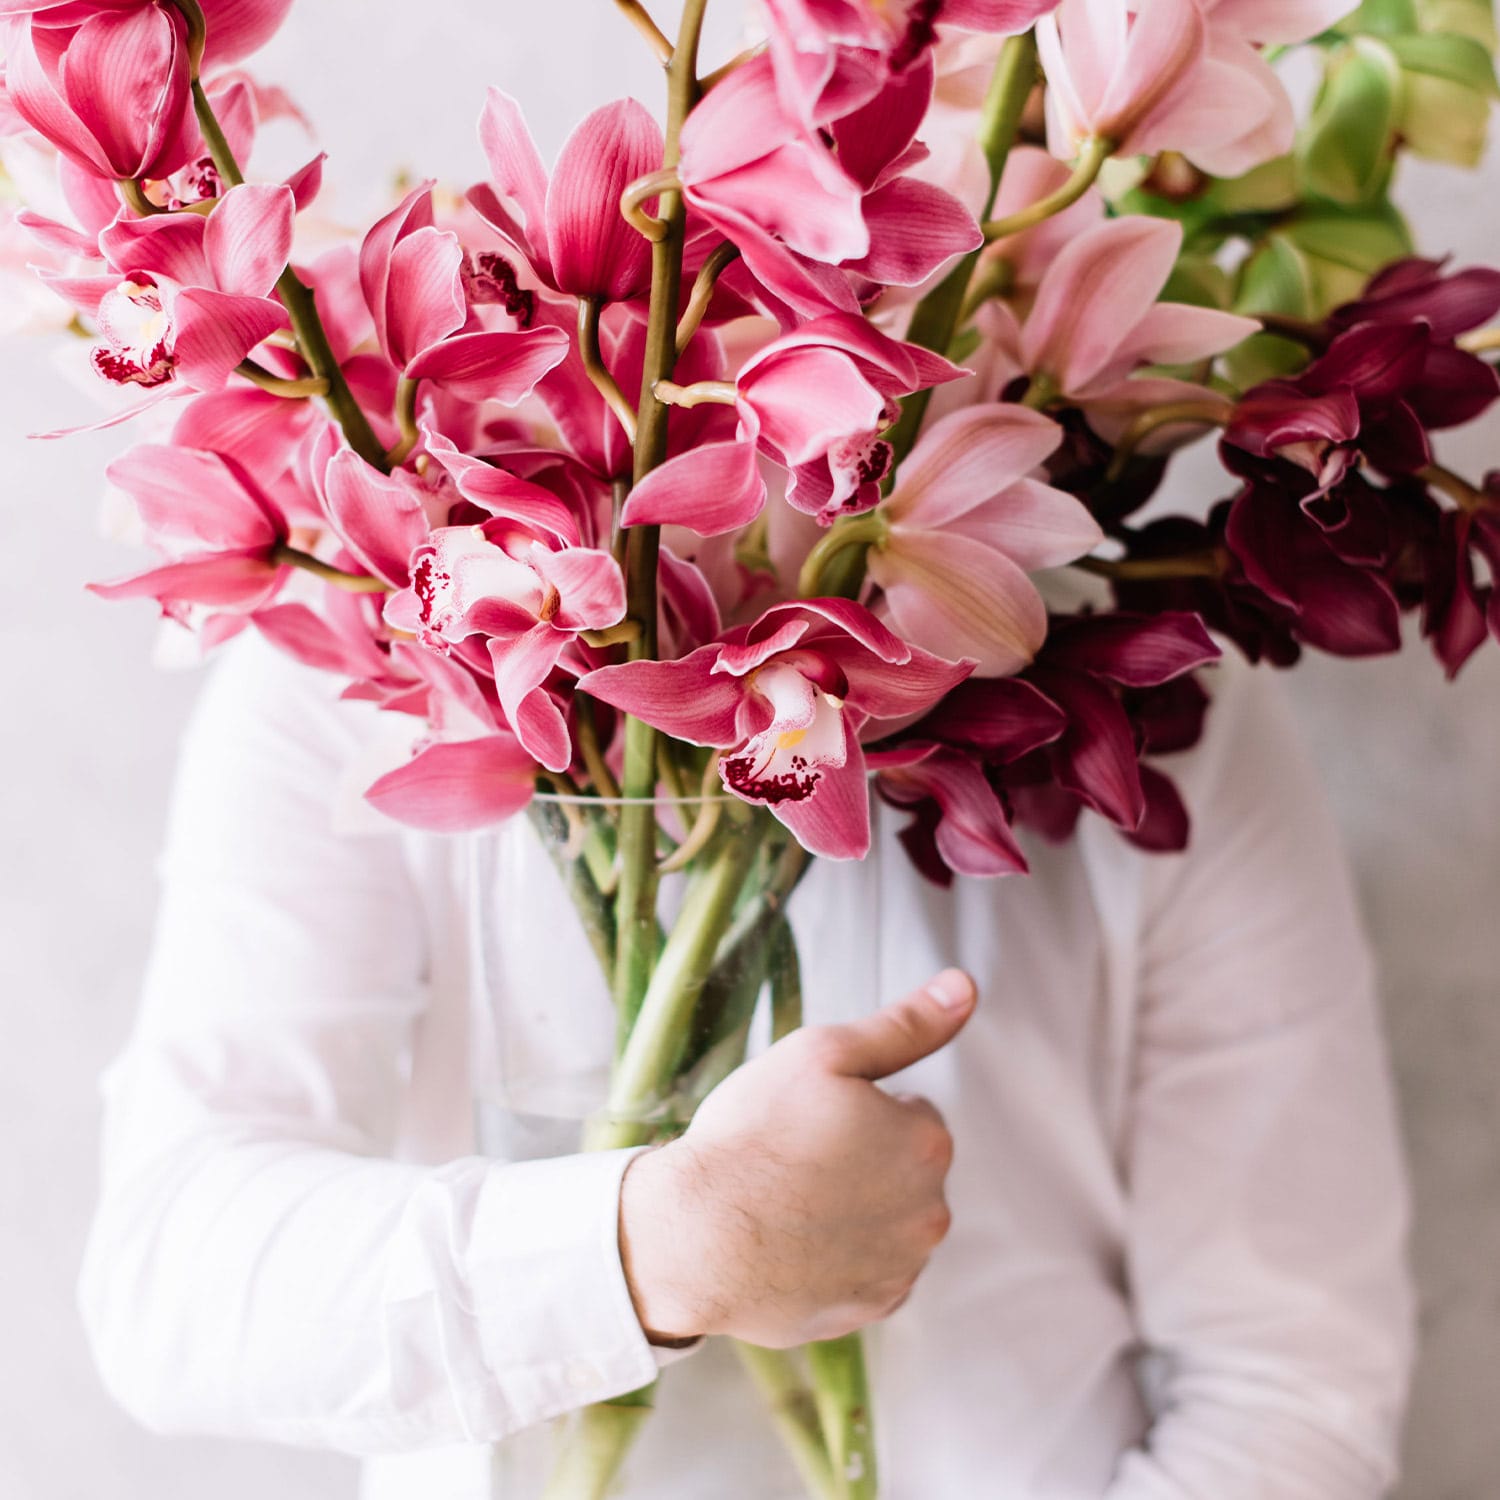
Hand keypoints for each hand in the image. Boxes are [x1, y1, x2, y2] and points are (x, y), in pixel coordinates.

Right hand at [618, 968, 975, 1348]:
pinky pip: (866, 1270)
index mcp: (928, 1142)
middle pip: (901, 1168)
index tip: (809, 1119)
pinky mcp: (869, 1311)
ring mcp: (901, 1269)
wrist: (694, 1237)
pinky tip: (793, 1244)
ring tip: (788, 1202)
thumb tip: (965, 988)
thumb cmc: (752, 1136)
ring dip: (853, 1209)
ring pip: (885, 1220)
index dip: (854, 1108)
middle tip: (794, 1158)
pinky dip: (839, 1257)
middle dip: (861, 1159)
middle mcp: (932, 1213)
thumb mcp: (823, 1053)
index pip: (908, 1110)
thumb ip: (904, 1024)